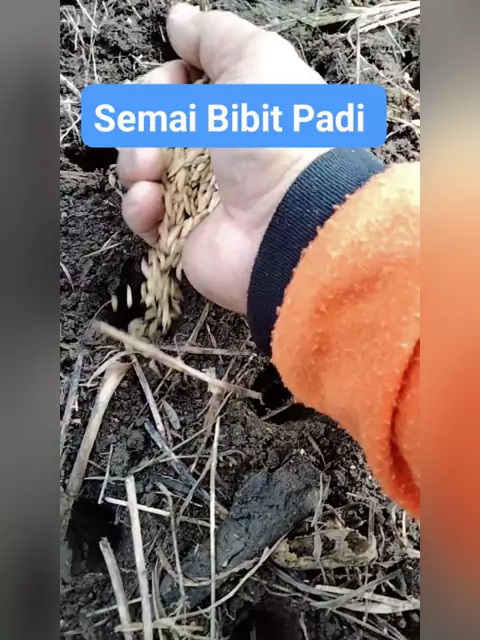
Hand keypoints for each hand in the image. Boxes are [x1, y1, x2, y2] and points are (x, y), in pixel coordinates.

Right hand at [118, 3, 328, 312]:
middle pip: (150, 126)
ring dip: (135, 164)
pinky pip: (143, 216)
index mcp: (233, 111)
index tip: (171, 85)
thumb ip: (216, 36)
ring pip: (139, 169)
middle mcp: (215, 152)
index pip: (176, 89)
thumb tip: (179, 19)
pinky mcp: (184, 235)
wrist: (287, 218)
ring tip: (152, 174)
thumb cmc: (277, 135)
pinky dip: (139, 207)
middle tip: (158, 135)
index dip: (161, 83)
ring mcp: (198, 196)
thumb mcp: (256, 61)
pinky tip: (152, 204)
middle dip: (142, 123)